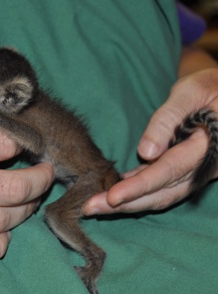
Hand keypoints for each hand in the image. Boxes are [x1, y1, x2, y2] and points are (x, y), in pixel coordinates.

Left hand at [83, 67, 217, 214]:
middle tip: (90, 208)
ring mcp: (192, 175)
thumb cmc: (207, 88)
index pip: (167, 172)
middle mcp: (200, 170)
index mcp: (205, 150)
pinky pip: (158, 188)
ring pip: (158, 196)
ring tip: (95, 205)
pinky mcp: (181, 173)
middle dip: (124, 204)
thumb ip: (168, 120)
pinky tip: (114, 193)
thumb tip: (146, 153)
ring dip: (127, 203)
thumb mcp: (189, 93)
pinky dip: (136, 193)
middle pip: (160, 193)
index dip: (138, 187)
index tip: (112, 197)